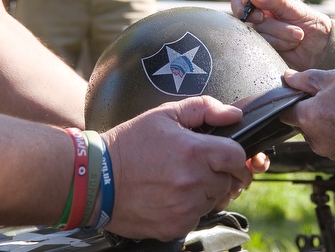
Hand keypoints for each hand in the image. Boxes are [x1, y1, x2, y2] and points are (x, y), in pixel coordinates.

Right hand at [101, 96, 253, 240]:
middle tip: (198, 166)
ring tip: (180, 179)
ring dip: (205, 191)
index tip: (229, 157)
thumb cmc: (129, 144)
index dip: (237, 156)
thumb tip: (234, 115)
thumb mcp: (164, 114)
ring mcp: (185, 208)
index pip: (238, 158)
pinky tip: (171, 195)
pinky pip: (197, 218)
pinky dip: (190, 208)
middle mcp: (193, 182)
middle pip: (228, 181)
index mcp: (194, 152)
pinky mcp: (175, 226)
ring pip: (214, 201)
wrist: (96, 178)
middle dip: (219, 173)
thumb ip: (203, 108)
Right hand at [231, 0, 332, 70]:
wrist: (319, 49)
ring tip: (297, 34)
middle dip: (252, 14)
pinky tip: (289, 44)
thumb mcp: (297, 9)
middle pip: (241, 6)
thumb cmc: (312, 24)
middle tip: (263, 18)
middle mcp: (262, 7)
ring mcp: (260, 25)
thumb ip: (277, 0)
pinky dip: (277, 43)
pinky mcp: (261, 41)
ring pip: (255, 27)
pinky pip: (259, 41)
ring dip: (278, 32)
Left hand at [281, 66, 334, 161]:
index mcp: (308, 119)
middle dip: (309, 111)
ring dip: (322, 123)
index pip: (285, 113)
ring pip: (316, 134)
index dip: (292, 101)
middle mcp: (316, 140)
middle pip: (301, 125)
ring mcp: (331, 150)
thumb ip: (303, 80)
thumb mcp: (330, 77)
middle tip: (328, 96)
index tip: (301, 93)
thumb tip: (287, 79)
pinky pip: (330, 142)